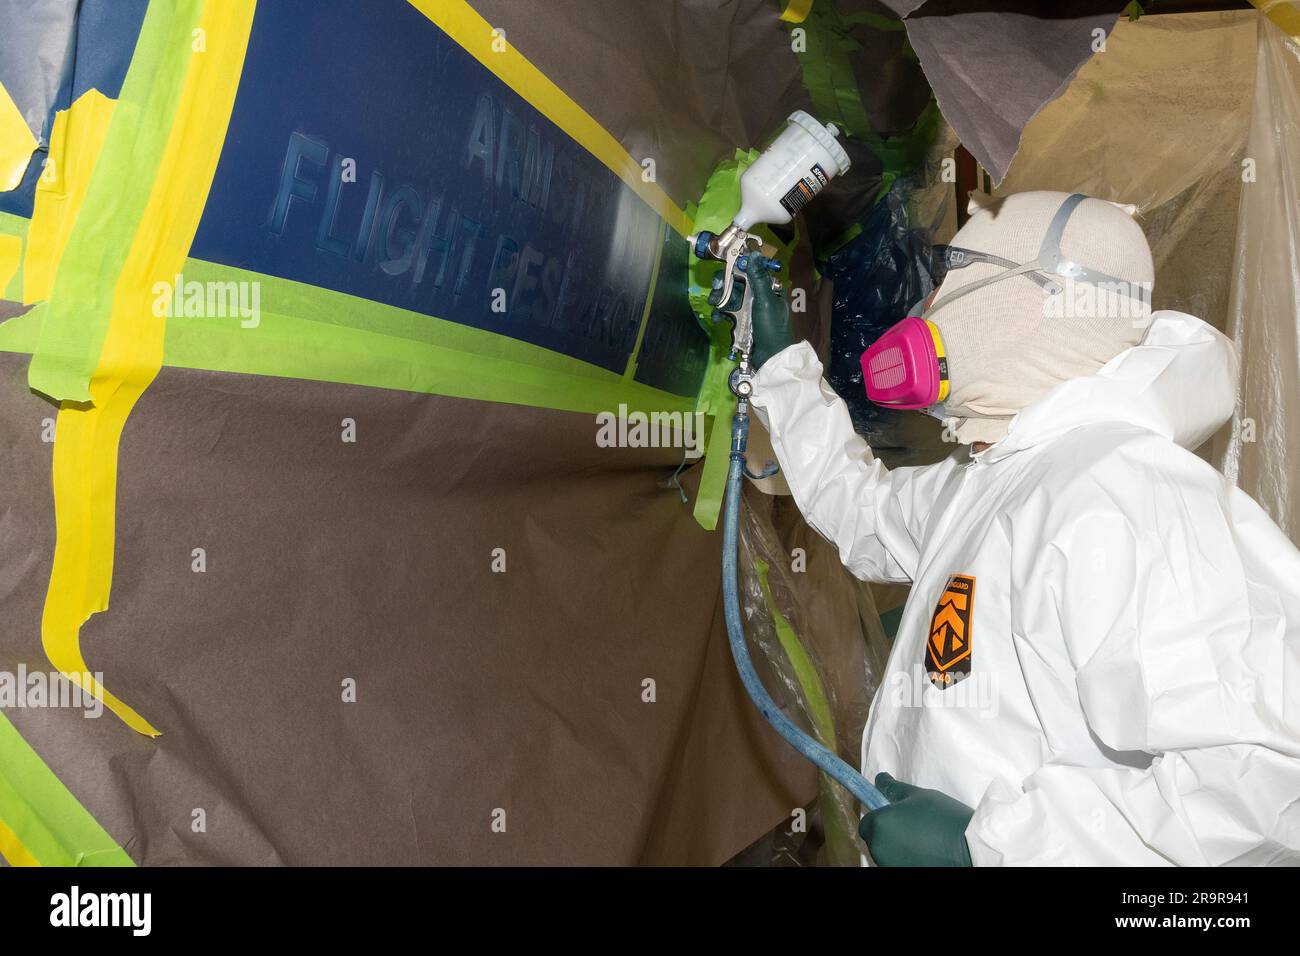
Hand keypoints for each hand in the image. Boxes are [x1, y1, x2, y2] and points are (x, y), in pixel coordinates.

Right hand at [708, 257, 793, 368]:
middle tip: (716, 286)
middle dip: (724, 283)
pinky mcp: (740, 320)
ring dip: (719, 298)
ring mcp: (748, 309)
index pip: (750, 270)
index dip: (737, 266)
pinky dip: (720, 313)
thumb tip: (754, 254)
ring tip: (714, 303)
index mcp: (767, 288)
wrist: (769, 356)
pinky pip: (727, 312)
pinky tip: (717, 318)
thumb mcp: (765, 300)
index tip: (726, 264)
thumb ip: (758, 278)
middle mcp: (757, 295)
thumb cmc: (771, 326)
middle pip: (736, 282)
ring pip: (729, 296)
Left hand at [858, 772, 974, 866]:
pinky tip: (924, 853)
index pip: (867, 823)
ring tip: (921, 840)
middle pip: (875, 840)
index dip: (880, 818)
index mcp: (878, 825)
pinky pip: (898, 863)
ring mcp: (889, 864)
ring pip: (886, 854)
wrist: (969, 848)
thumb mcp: (918, 795)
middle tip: (911, 826)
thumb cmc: (942, 816)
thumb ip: (893, 788)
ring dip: (896, 847)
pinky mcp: (902, 874)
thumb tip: (879, 779)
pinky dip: (906, 859)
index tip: (896, 816)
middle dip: (888, 833)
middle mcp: (878, 848)